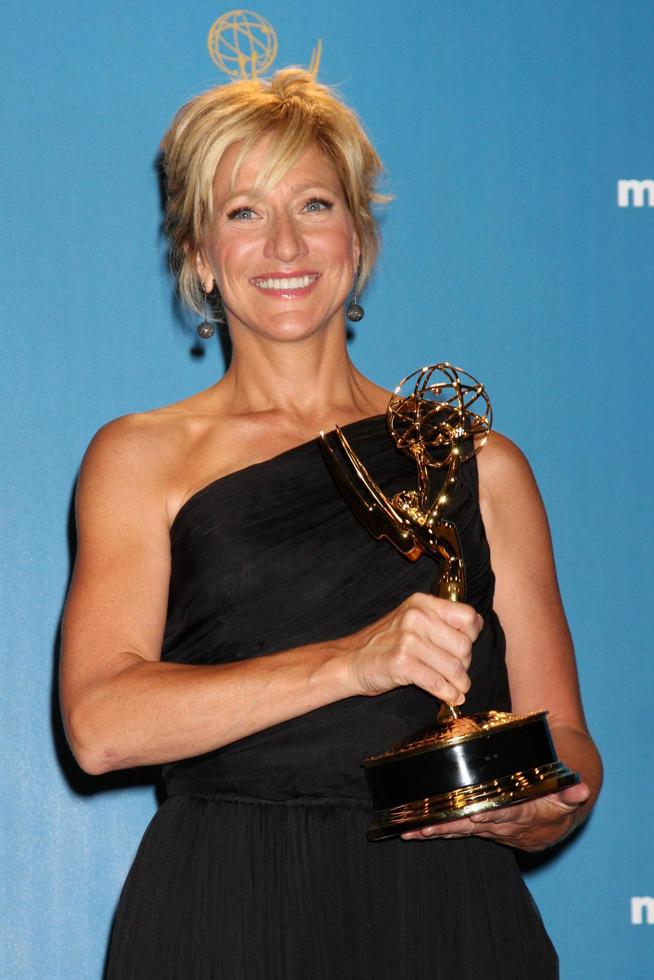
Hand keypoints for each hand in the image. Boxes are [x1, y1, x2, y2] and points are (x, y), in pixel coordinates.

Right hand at [346, 593, 482, 704]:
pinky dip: (448, 694)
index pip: (467, 617)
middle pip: (464, 645)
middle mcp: (417, 617)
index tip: (465, 649)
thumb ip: (440, 621)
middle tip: (457, 673)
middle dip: (465, 664)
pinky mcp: (401, 663)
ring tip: (457, 688)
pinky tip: (449, 697)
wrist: (350, 660)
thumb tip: (476, 628)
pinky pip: (437, 682)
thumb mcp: (411, 620)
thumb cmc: (385, 643)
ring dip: (460, 683)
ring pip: (454, 667)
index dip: (472, 636)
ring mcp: (408, 639)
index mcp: (422, 603)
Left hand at [401, 782, 590, 851]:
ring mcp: (495, 831)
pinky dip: (441, 830)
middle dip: (450, 827)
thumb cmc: (561, 792)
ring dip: (439, 831)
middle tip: (425, 826)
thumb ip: (571, 792)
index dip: (490, 815)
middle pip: (475, 826)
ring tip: (413, 831)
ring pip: (463, 830)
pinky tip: (417, 831)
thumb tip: (582, 789)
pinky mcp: (486, 829)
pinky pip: (461, 831)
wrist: (561, 812)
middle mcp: (508, 828)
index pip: (506, 814)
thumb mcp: (568, 790)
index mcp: (527, 815)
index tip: (472, 813)